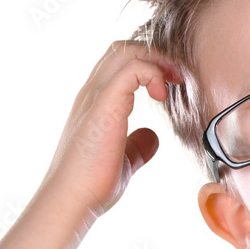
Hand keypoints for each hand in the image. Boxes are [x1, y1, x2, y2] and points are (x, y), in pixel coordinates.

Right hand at [39, 41, 180, 222]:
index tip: (171, 85)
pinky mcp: (105, 104)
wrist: (72, 200)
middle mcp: (92, 93)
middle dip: (155, 55)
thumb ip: (137, 144)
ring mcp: (96, 96)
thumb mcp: (123, 159)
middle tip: (177, 78)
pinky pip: (132, 69)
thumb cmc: (92, 185)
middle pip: (122, 49)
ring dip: (157, 60)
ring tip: (174, 81)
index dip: (148, 64)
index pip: (118, 63)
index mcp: (95, 103)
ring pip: (125, 51)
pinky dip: (153, 73)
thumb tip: (152, 136)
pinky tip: (162, 95)